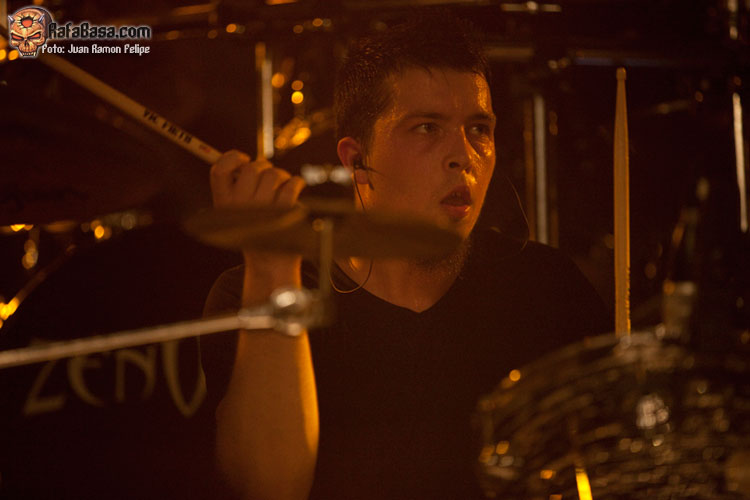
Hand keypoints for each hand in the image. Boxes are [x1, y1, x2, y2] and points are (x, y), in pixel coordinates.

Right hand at [210, 150, 305, 299]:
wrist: (270, 262)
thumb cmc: (255, 232)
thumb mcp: (235, 213)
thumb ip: (234, 188)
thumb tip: (244, 161)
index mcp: (224, 203)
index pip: (219, 169)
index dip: (231, 157)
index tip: (243, 159)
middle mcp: (240, 205)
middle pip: (252, 168)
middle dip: (264, 167)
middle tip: (269, 177)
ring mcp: (262, 209)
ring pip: (274, 174)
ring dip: (282, 176)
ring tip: (282, 187)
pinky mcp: (284, 212)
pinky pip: (292, 184)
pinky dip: (297, 183)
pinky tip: (296, 189)